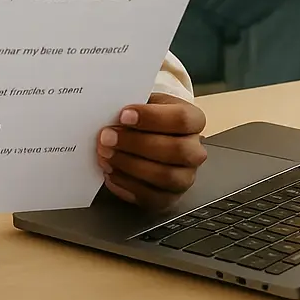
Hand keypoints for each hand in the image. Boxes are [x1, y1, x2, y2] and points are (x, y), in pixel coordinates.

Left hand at [97, 93, 207, 209]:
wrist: (148, 135)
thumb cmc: (145, 118)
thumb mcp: (143, 101)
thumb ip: (132, 104)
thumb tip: (109, 109)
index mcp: (193, 120)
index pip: (181, 119)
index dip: (152, 118)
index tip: (123, 115)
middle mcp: (194, 151)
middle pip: (176, 150)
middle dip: (137, 144)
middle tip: (107, 138)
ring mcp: (185, 177)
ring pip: (166, 176)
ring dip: (130, 166)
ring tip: (106, 156)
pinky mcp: (170, 197)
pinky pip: (152, 198)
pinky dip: (127, 186)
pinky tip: (111, 173)